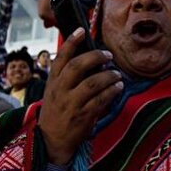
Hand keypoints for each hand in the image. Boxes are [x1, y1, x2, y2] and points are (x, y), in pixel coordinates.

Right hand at [37, 28, 121, 164]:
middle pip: (77, 67)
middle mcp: (60, 90)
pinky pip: (101, 100)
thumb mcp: (54, 90)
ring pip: (92, 83)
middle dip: (95, 57)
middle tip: (108, 55)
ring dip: (109, 76)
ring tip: (117, 74)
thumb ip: (67, 75)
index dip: (71, 42)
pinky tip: (119, 87)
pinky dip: (112, 92)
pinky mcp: (83, 116)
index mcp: (53, 81)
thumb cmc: (56, 111)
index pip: (61, 57)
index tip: (82, 30)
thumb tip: (90, 55)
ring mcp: (71, 104)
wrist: (51, 140)